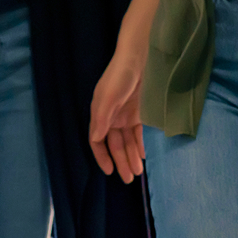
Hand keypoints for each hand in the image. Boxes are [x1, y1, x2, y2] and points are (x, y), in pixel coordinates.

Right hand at [89, 50, 145, 183]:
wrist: (139, 58)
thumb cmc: (120, 76)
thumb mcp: (109, 97)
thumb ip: (102, 118)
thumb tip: (95, 139)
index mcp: (99, 114)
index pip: (97, 141)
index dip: (102, 157)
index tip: (110, 171)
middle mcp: (110, 117)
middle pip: (114, 145)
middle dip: (120, 161)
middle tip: (128, 179)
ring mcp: (124, 115)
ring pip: (126, 142)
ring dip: (130, 156)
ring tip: (137, 173)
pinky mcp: (137, 113)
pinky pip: (137, 134)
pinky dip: (139, 145)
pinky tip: (142, 156)